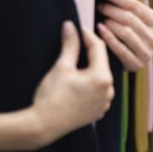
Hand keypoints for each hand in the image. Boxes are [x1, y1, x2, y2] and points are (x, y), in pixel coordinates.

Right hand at [30, 22, 113, 146]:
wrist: (43, 125)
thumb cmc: (52, 96)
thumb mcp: (62, 67)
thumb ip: (70, 45)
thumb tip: (70, 26)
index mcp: (102, 78)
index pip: (98, 48)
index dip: (87, 35)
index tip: (77, 29)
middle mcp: (108, 90)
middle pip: (101, 62)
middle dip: (89, 51)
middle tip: (75, 41)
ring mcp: (104, 103)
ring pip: (100, 76)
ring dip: (90, 67)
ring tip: (75, 60)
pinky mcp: (98, 111)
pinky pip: (98, 91)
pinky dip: (90, 83)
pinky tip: (78, 80)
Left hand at [96, 0, 152, 71]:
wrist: (128, 62)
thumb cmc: (125, 35)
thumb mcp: (130, 20)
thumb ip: (123, 7)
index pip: (133, 3)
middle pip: (129, 17)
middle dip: (110, 9)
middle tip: (97, 6)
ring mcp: (147, 52)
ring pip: (126, 32)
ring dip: (109, 22)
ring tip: (98, 18)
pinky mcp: (137, 65)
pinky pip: (121, 49)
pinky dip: (109, 38)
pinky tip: (99, 30)